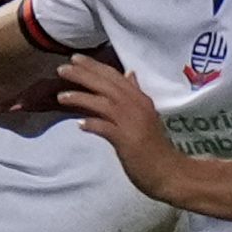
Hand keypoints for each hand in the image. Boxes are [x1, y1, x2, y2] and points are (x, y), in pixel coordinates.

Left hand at [54, 55, 179, 190]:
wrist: (169, 172)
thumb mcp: (146, 115)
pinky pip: (107, 129)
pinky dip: (93, 124)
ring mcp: (133, 124)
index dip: (94, 66)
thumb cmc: (154, 146)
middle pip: (107, 86)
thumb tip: (129, 74)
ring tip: (61, 96)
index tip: (75, 58)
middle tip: (62, 69)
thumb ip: (135, 94)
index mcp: (140, 99)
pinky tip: (79, 123)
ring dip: (82, 98)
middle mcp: (137, 107)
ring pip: (104, 104)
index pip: (115, 77)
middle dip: (83, 75)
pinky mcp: (128, 142)